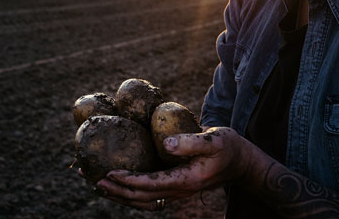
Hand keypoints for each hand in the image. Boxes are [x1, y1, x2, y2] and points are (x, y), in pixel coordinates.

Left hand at [94, 127, 253, 210]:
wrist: (242, 163)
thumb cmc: (228, 147)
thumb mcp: (214, 140)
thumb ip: (190, 142)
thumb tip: (166, 144)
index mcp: (187, 179)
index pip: (151, 184)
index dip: (129, 180)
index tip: (110, 173)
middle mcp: (180, 190)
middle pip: (143, 197)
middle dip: (118, 191)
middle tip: (96, 182)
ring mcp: (179, 191)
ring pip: (145, 200)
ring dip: (123, 195)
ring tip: (103, 186)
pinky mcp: (178, 186)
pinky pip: (152, 194)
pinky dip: (134, 191)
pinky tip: (124, 184)